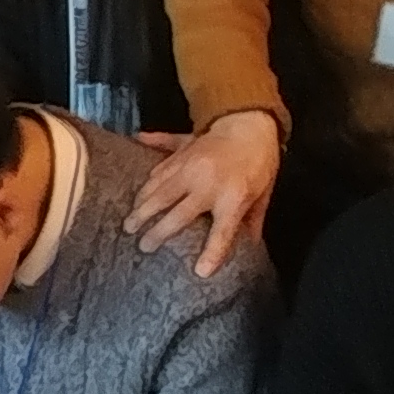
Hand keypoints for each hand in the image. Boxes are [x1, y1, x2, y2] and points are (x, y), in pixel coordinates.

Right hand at [123, 111, 280, 277]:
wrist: (248, 121)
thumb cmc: (259, 161)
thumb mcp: (263, 193)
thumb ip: (253, 221)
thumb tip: (250, 249)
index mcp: (233, 197)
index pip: (222, 232)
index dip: (212, 253)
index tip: (199, 271)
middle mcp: (207, 184)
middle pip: (176, 215)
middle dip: (157, 233)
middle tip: (143, 246)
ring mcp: (189, 168)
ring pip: (158, 193)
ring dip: (142, 209)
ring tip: (129, 224)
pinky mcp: (179, 155)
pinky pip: (157, 171)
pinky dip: (146, 185)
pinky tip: (137, 195)